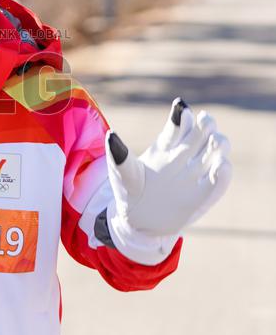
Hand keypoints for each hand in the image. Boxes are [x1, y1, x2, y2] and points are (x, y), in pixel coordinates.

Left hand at [104, 98, 231, 252]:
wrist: (137, 223)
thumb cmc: (129, 192)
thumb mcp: (122, 174)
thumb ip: (120, 156)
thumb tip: (111, 136)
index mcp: (166, 147)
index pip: (178, 126)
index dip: (182, 117)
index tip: (182, 111)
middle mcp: (184, 157)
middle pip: (203, 133)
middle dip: (207, 125)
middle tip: (206, 122)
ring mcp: (196, 175)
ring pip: (216, 151)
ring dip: (219, 143)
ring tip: (214, 142)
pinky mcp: (203, 196)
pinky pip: (219, 182)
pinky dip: (224, 172)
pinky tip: (221, 166)